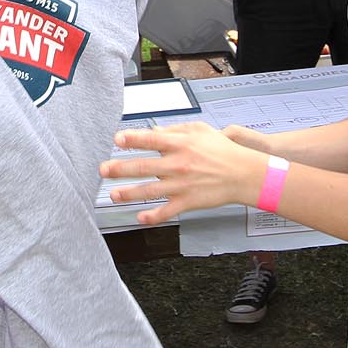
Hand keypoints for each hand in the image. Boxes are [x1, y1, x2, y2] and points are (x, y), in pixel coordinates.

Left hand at [101, 121, 265, 224]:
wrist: (244, 174)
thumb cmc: (223, 151)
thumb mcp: (199, 130)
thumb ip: (174, 129)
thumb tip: (152, 131)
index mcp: (180, 144)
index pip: (151, 139)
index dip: (132, 139)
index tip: (117, 140)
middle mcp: (178, 164)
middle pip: (144, 166)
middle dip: (120, 168)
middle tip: (103, 169)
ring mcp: (182, 185)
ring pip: (150, 191)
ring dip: (129, 193)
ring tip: (113, 194)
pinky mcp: (188, 202)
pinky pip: (167, 211)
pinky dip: (153, 217)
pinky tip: (141, 218)